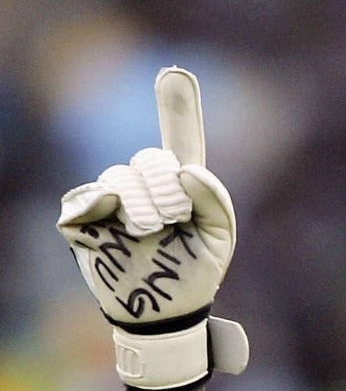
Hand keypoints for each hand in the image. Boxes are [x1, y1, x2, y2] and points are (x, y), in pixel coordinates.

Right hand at [56, 67, 247, 390]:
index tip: (176, 75)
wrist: (164, 315)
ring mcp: (110, 200)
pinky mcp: (82, 217)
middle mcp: (143, 187)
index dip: (178, 108)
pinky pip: (89, 198)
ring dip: (142, 208)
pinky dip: (106, 212)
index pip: (179, 141)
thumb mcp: (218, 242)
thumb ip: (217, 202)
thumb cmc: (192, 276)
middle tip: (172, 223)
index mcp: (179, 187)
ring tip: (149, 235)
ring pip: (120, 179)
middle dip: (166, 192)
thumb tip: (189, 172)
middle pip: (150, 161)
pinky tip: (119, 233)